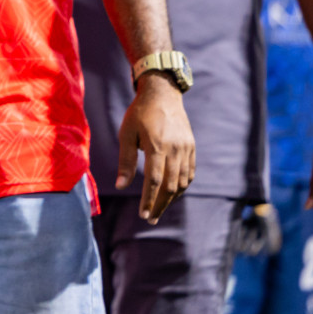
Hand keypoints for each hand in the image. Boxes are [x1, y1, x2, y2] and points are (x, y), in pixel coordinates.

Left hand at [116, 73, 195, 222]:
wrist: (162, 94)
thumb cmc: (139, 113)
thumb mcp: (126, 134)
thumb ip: (125, 161)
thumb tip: (120, 186)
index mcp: (157, 146)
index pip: (154, 181)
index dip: (149, 200)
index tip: (143, 214)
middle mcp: (175, 150)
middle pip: (170, 186)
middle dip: (160, 205)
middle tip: (151, 219)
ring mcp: (186, 149)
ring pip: (182, 182)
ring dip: (171, 199)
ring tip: (159, 209)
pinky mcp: (192, 148)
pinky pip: (190, 173)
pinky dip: (182, 186)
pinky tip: (172, 193)